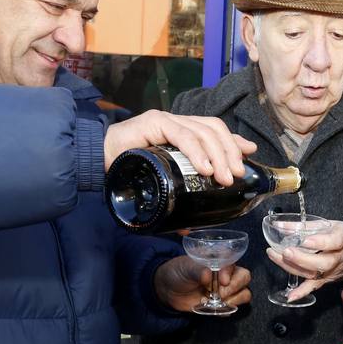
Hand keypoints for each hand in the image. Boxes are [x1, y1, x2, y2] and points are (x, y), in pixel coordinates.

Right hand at [104, 110, 256, 186]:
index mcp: (180, 132)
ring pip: (202, 130)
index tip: (249, 154)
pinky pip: (182, 134)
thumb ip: (173, 198)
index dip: (233, 141)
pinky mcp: (153, 122)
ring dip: (219, 155)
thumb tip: (192, 223)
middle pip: (213, 129)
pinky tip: (205, 168)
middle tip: (237, 176)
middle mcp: (175, 123)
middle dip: (230, 152)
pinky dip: (197, 151)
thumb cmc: (125, 173)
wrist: (93, 163)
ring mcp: (165, 120)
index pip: (213, 130)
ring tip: (224, 178)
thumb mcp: (160, 184)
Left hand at [154, 257, 251, 312]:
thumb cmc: (179, 272)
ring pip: (244, 293)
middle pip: (244, 277)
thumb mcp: (185, 267)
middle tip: (219, 293)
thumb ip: (197, 269)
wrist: (169, 290)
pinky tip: (211, 307)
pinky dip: (225, 310)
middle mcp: (227, 273)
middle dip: (234, 287)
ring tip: (215, 301)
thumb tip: (207, 275)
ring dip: (233, 299)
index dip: (230, 272)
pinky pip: (234, 308)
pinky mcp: (223, 303)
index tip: (222, 281)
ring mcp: (227, 289)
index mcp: (220, 259)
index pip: (234, 262)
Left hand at [264, 222, 342, 302]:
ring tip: (275, 256)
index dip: (320, 242)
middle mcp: (339, 257)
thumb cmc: (341, 236)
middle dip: (302, 258)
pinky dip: (302, 292)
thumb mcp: (328, 225)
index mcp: (342, 239)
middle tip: (286, 252)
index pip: (333, 242)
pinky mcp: (326, 280)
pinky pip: (314, 286)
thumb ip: (304, 226)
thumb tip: (280, 225)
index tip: (305, 241)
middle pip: (323, 262)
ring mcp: (332, 271)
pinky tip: (290, 296)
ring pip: (314, 273)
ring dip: (293, 267)